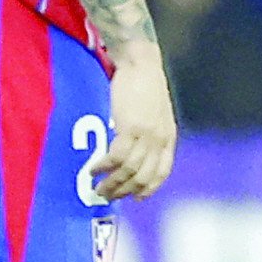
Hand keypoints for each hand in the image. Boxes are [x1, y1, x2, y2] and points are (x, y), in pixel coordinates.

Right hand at [89, 48, 177, 200]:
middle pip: (143, 177)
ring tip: (97, 188)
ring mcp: (146, 135)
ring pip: (128, 171)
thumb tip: (132, 154)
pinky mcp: (130, 128)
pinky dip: (103, 167)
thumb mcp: (156, 113)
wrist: (140, 62)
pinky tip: (93, 169)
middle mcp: (159, 140)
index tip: (135, 198)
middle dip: (124, 190)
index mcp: (168, 137)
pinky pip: (115, 157)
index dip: (148, 188)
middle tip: (107, 196)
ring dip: (112, 183)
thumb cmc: (144, 84)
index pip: (161, 172)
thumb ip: (149, 134)